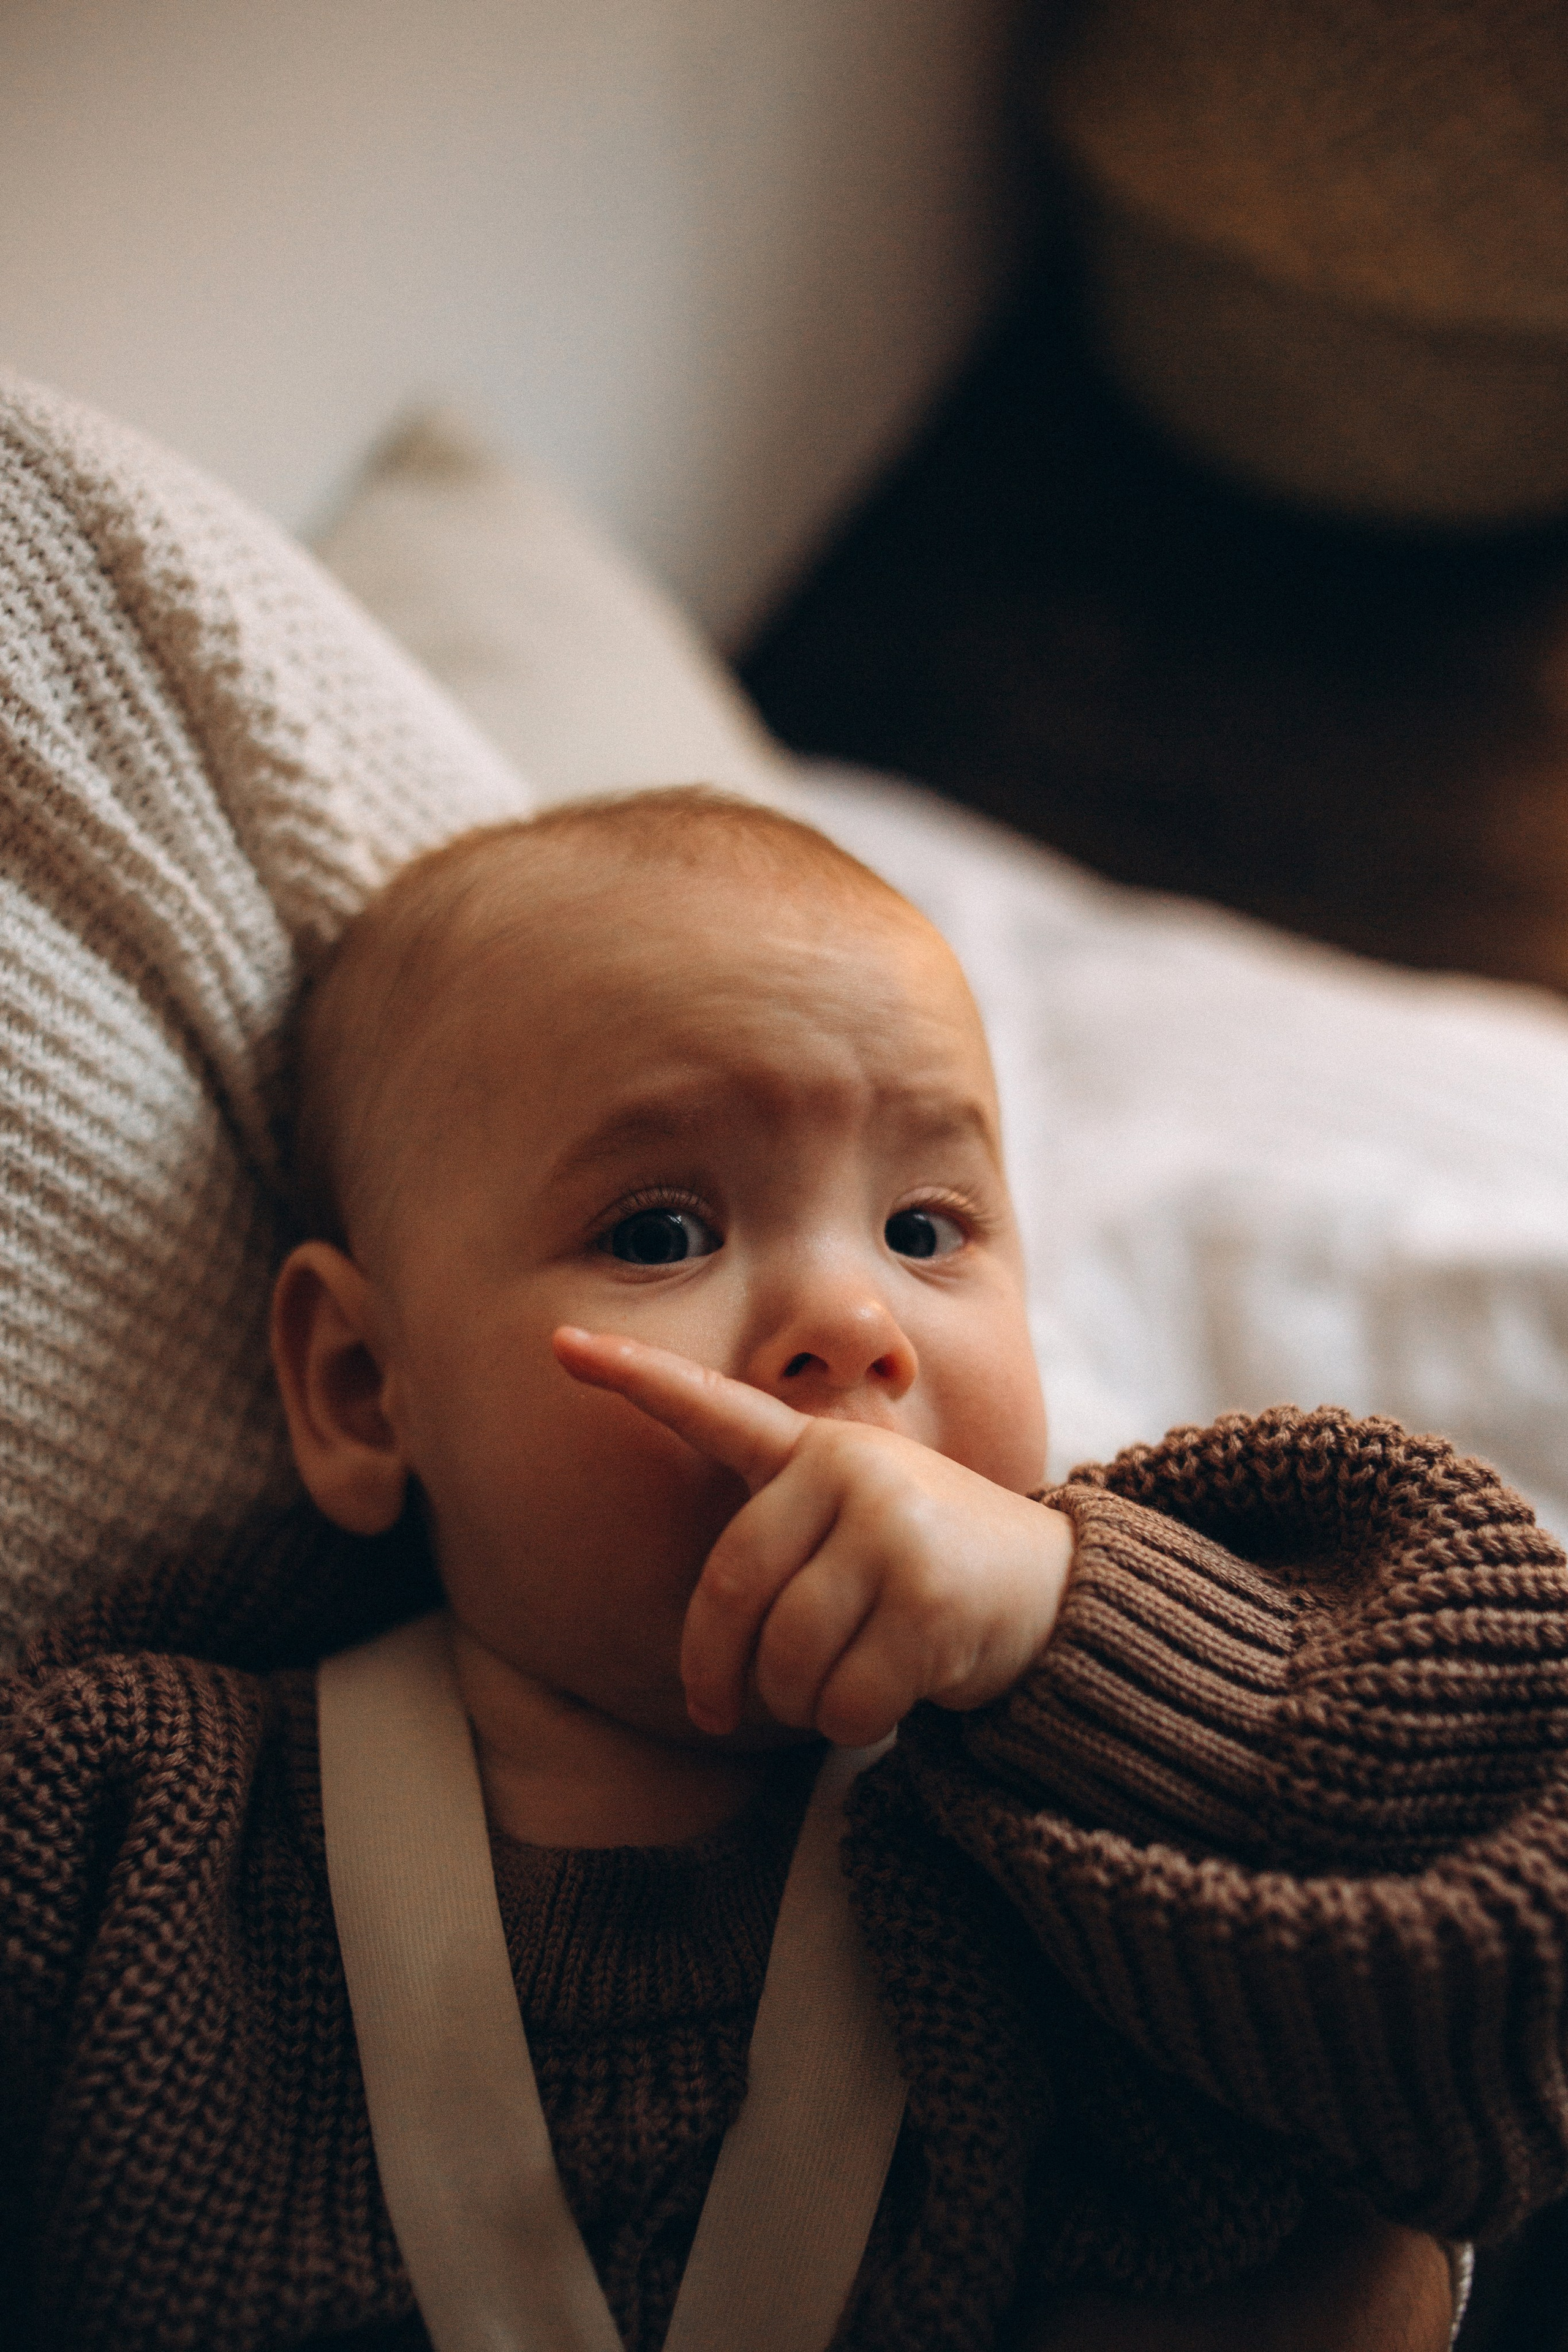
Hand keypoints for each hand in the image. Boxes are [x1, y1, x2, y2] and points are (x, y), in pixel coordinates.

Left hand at [553, 1327, 1074, 1747]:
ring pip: (785, 1658)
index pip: (715, 1410)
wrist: (1056, 1594)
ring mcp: (893, 1530)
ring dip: (801, 1705)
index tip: (559, 1342)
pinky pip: (842, 1701)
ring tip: (844, 1684)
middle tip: (725, 1709)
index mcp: (818, 1449)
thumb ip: (781, 1547)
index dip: (634, 1376)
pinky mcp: (929, 1601)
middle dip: (722, 1674)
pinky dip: (853, 1724)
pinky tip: (896, 1695)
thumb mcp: (856, 1524)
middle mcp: (851, 1471)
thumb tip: (706, 1675)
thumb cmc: (924, 1571)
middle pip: (734, 1595)